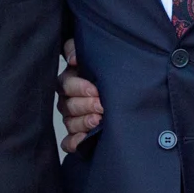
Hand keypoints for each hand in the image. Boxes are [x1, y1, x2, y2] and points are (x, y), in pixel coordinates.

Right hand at [58, 39, 103, 154]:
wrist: (127, 93)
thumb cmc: (107, 72)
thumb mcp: (94, 55)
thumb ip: (77, 49)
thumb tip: (72, 58)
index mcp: (70, 81)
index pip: (66, 85)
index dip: (79, 88)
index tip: (95, 90)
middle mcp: (68, 101)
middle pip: (68, 106)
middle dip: (85, 106)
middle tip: (101, 106)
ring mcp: (71, 119)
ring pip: (70, 123)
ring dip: (83, 123)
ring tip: (98, 121)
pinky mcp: (76, 136)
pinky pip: (68, 143)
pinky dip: (75, 142)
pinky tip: (85, 139)